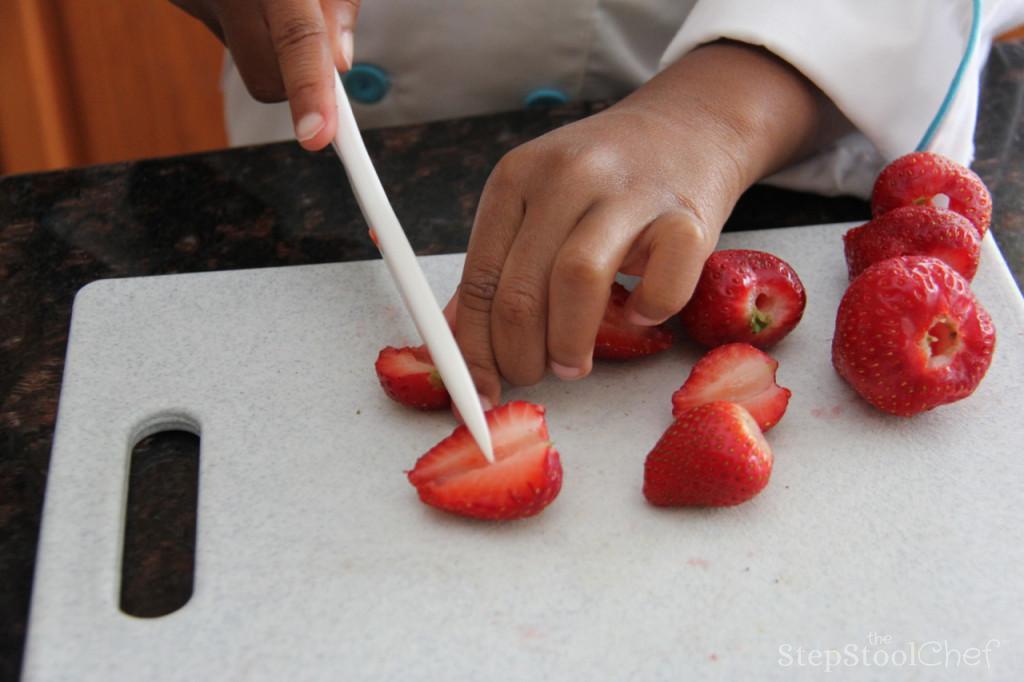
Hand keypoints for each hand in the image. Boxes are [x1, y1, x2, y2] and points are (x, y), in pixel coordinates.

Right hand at [170, 0, 360, 149]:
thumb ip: (337, 5)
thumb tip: (339, 63)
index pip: (295, 38)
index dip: (309, 91)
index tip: (318, 136)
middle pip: (264, 77)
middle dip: (296, 83)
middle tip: (322, 54)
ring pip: (247, 55)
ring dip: (269, 38)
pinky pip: (226, 32)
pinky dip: (246, 20)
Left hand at [452, 42, 825, 405]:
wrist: (688, 125)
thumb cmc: (604, 179)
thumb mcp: (536, 203)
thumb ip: (497, 265)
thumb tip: (454, 338)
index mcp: (516, 177)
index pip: (479, 278)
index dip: (473, 348)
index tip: (479, 388)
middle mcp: (566, 177)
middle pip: (521, 289)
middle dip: (518, 355)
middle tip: (532, 375)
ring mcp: (628, 193)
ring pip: (577, 282)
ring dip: (568, 343)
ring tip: (571, 364)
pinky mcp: (686, 217)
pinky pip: (660, 288)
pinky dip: (646, 314)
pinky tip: (637, 316)